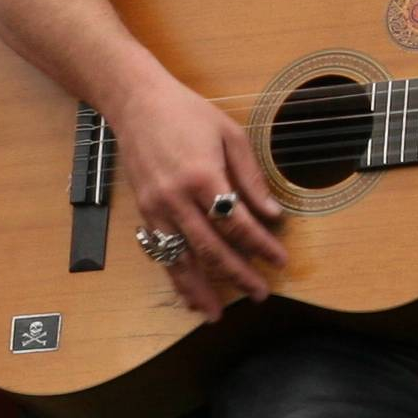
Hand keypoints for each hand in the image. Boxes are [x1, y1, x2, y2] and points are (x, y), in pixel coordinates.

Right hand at [103, 64, 286, 319]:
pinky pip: (161, 252)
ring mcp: (156, 208)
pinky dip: (175, 276)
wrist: (136, 103)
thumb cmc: (187, 113)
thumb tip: (272, 213)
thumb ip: (251, 177)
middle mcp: (176, 198)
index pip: (238, 222)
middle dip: (237, 274)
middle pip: (211, 249)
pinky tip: (187, 293)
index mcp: (203, 176)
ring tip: (215, 314)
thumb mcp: (230, 135)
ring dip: (199, 289)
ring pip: (180, 259)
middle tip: (259, 293)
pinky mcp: (144, 212)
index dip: (262, 245)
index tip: (280, 260)